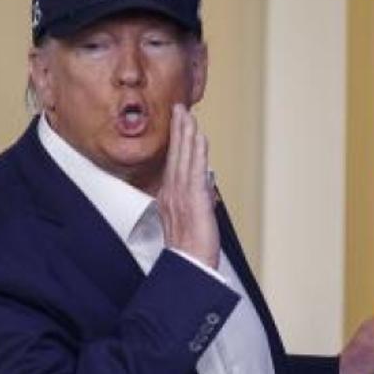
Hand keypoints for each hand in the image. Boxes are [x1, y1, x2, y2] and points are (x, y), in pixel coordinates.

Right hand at [157, 104, 218, 268]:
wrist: (188, 264)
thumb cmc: (190, 248)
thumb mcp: (187, 220)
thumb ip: (195, 200)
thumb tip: (205, 185)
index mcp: (168, 197)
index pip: (172, 162)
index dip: (175, 142)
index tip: (177, 124)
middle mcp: (171, 192)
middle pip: (175, 154)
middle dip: (178, 130)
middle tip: (179, 109)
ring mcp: (181, 194)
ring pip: (183, 157)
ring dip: (186, 134)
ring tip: (187, 115)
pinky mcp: (193, 198)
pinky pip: (194, 169)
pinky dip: (196, 151)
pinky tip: (198, 137)